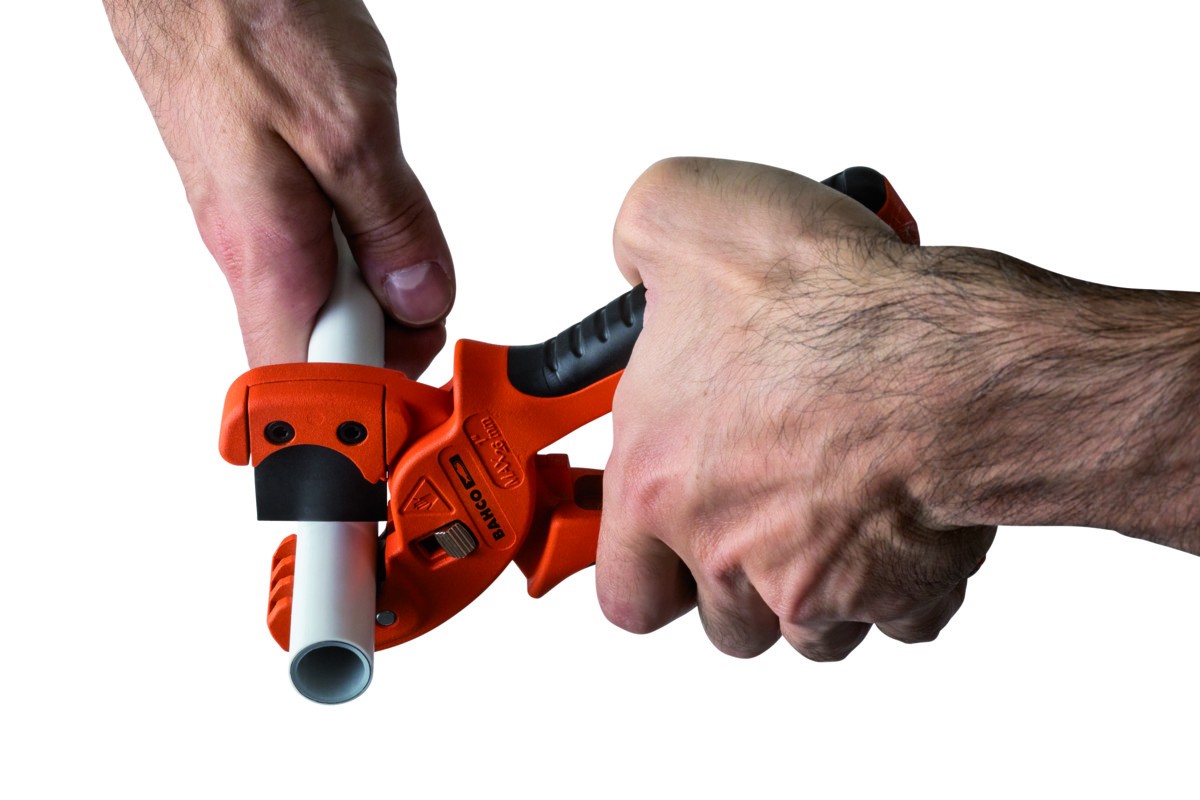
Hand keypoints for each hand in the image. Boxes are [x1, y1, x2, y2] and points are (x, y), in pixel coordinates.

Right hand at [104, 0, 452, 373]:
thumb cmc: (246, 20)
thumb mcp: (352, 125)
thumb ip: (392, 226)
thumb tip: (422, 297)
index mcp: (267, 259)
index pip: (309, 389)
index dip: (368, 410)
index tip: (415, 398)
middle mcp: (253, 258)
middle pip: (332, 351)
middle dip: (395, 328)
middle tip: (420, 267)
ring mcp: (256, 233)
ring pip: (332, 301)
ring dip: (381, 277)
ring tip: (389, 206)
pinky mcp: (264, 205)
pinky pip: (322, 255)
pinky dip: (361, 240)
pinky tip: (369, 194)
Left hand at [598, 158, 1198, 659]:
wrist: (942, 355)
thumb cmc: (818, 304)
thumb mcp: (680, 215)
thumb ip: (639, 237)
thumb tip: (640, 256)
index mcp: (659, 485)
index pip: (624, 588)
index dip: (647, 571)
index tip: (666, 552)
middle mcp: (728, 551)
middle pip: (724, 621)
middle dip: (742, 583)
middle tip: (765, 513)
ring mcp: (818, 585)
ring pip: (812, 632)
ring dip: (823, 586)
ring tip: (840, 502)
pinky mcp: (904, 593)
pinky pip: (904, 615)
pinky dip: (908, 579)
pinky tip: (910, 508)